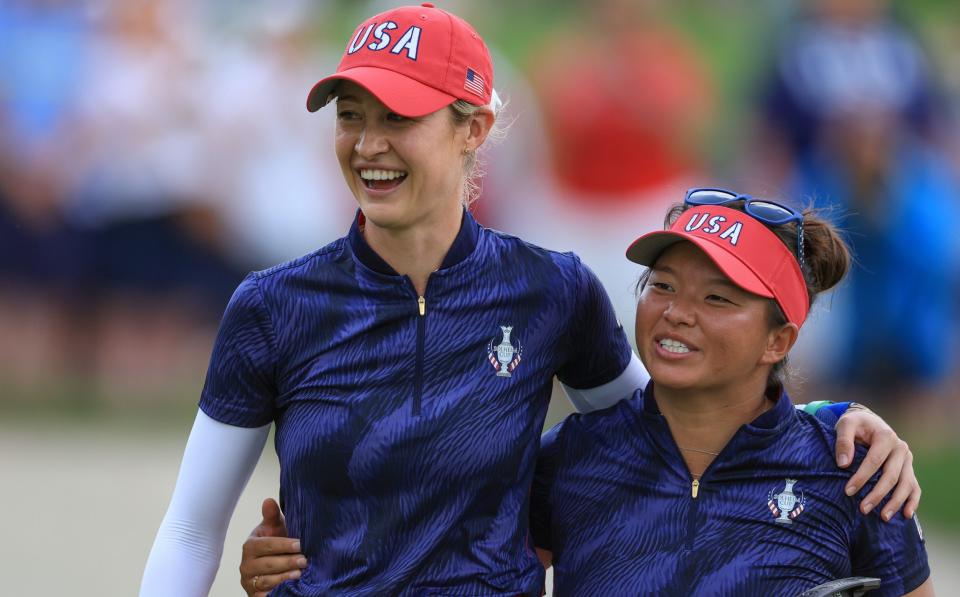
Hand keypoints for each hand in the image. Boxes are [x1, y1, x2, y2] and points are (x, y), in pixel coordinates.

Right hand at [240, 498, 306, 596]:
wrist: (272, 564)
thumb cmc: (275, 543)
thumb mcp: (274, 528)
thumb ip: (272, 516)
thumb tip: (269, 500)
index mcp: (250, 546)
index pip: (267, 545)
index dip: (284, 545)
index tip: (300, 544)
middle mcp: (246, 565)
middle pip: (267, 564)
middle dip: (287, 562)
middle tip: (304, 560)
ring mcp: (249, 581)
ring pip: (266, 581)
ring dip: (284, 577)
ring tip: (300, 574)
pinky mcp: (254, 595)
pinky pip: (264, 594)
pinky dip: (276, 590)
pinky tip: (290, 587)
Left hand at [834, 404, 919, 520]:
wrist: (868, 422)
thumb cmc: (855, 424)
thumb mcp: (846, 425)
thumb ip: (843, 441)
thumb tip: (843, 464)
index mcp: (886, 436)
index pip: (874, 461)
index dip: (862, 477)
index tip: (848, 491)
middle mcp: (901, 448)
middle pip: (891, 476)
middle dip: (877, 494)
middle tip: (863, 509)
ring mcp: (907, 460)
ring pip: (906, 484)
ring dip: (896, 502)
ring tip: (883, 517)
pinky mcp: (908, 468)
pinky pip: (914, 487)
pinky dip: (912, 501)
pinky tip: (906, 514)